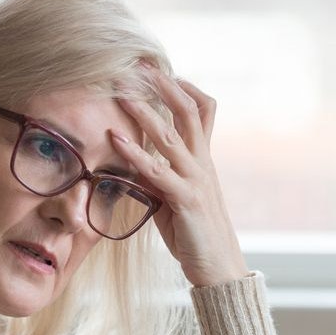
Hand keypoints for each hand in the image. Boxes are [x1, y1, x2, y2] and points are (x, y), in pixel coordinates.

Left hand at [111, 68, 248, 286]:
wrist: (219, 268)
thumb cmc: (194, 235)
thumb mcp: (173, 200)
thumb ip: (158, 178)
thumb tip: (133, 163)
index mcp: (203, 161)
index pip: (203, 112)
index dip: (186, 88)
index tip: (164, 72)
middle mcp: (203, 164)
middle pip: (188, 112)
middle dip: (164, 86)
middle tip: (140, 66)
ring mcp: (197, 180)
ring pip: (171, 136)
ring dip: (144, 112)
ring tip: (121, 93)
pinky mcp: (186, 200)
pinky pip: (158, 171)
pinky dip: (135, 153)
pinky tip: (116, 140)